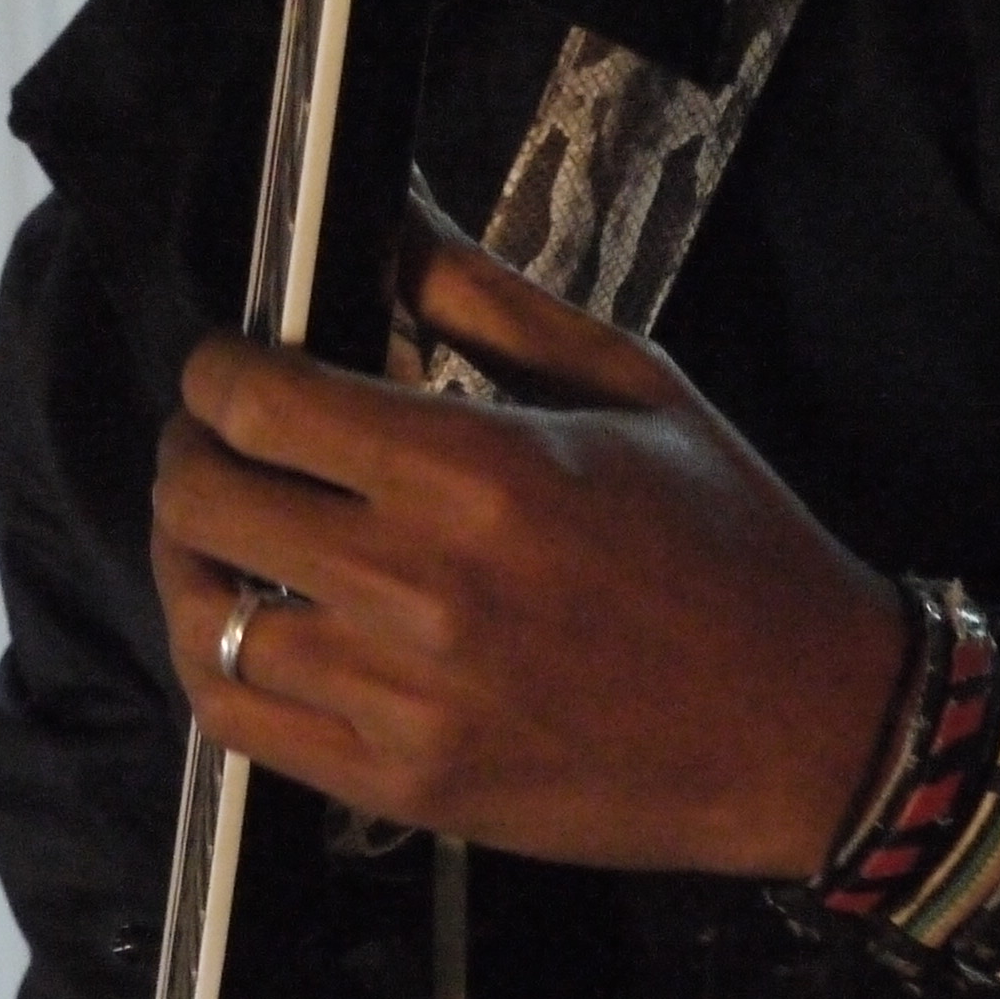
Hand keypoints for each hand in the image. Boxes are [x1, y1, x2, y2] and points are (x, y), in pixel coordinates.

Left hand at [153, 210, 909, 875]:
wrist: (808, 727)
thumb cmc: (730, 538)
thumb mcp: (628, 382)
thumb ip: (485, 297)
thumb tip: (384, 212)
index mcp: (478, 469)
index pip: (259, 400)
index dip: (216, 368)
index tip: (229, 362)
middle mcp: (422, 586)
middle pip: (208, 500)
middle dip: (191, 449)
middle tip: (219, 436)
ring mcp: (403, 698)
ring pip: (206, 616)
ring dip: (191, 556)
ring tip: (221, 530)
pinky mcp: (402, 785)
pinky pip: (237, 722)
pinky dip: (213, 662)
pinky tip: (244, 625)